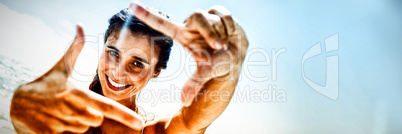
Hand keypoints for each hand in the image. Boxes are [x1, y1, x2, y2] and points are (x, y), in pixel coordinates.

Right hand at [10, 25, 142, 132]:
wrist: (21, 102)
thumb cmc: (48, 83)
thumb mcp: (62, 66)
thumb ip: (75, 49)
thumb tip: (80, 27)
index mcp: (77, 94)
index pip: (106, 107)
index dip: (124, 115)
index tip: (139, 123)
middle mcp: (71, 110)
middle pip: (97, 118)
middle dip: (93, 112)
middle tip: (78, 102)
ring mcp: (61, 123)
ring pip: (86, 127)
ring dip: (82, 119)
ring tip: (68, 109)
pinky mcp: (52, 133)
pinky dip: (70, 127)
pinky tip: (60, 117)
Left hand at [130, 3, 248, 105]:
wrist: (235, 61)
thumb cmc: (215, 67)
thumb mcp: (204, 73)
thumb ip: (194, 83)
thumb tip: (184, 102)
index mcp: (183, 35)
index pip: (162, 23)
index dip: (147, 14)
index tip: (131, 6)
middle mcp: (192, 25)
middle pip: (197, 16)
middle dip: (210, 32)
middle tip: (218, 46)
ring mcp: (206, 18)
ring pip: (213, 17)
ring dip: (221, 32)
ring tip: (223, 44)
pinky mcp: (220, 15)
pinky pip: (225, 16)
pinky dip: (230, 28)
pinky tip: (230, 35)